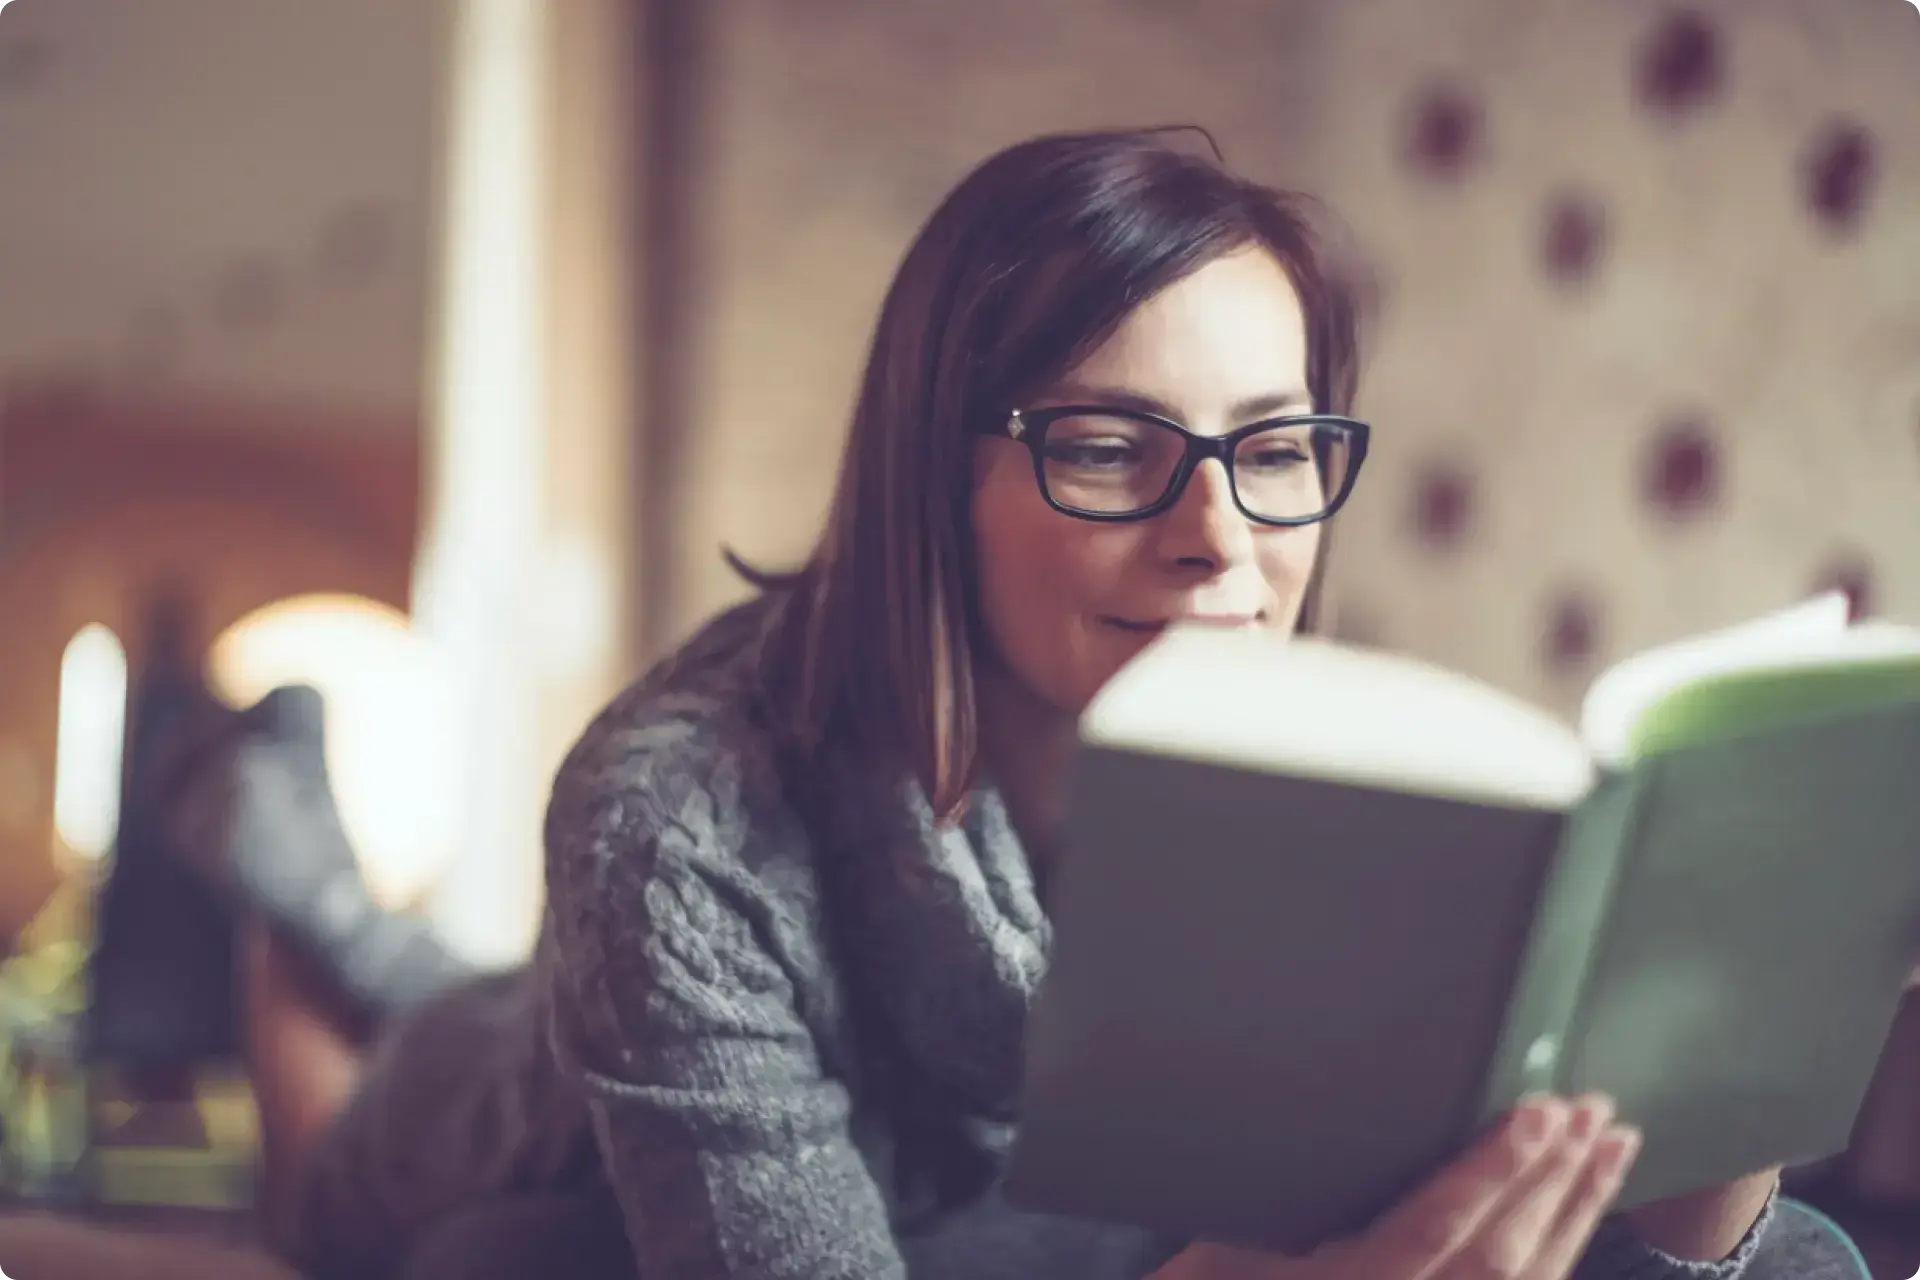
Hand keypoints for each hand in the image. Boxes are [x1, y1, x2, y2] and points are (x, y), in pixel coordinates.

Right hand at [1158, 1094, 1640, 1279]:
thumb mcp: (1231, 1246)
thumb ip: (1291, 1219)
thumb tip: (1344, 1139)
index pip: (1434, 1228)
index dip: (1492, 1171)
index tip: (1536, 1114)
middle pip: (1502, 1257)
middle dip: (1553, 1179)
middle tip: (1589, 1108)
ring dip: (1577, 1208)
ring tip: (1612, 1142)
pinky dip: (1565, 1245)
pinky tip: (1585, 1203)